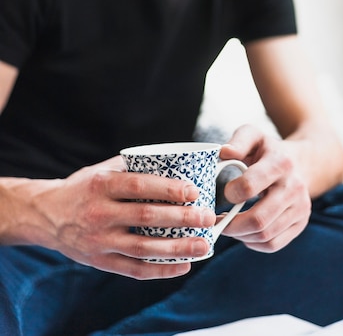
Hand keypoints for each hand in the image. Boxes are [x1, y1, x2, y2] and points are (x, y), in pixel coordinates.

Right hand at [29, 156, 215, 278]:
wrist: (45, 215)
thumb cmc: (82, 187)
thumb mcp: (101, 170)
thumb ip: (132, 167)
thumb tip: (173, 161)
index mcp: (101, 185)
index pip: (139, 186)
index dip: (168, 189)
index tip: (193, 191)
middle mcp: (99, 213)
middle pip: (146, 218)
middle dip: (181, 218)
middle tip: (207, 217)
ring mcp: (99, 240)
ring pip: (143, 248)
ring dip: (178, 248)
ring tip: (203, 246)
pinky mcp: (100, 261)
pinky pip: (134, 270)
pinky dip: (160, 270)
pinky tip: (183, 266)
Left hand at [218, 125, 310, 251]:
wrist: (301, 162)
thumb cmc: (268, 149)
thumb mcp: (253, 135)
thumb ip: (238, 141)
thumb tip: (224, 152)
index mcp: (280, 163)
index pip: (250, 186)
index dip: (230, 193)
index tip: (224, 192)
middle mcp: (294, 187)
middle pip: (258, 220)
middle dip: (231, 225)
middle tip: (217, 220)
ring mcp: (300, 208)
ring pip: (265, 236)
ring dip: (240, 235)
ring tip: (228, 225)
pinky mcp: (300, 223)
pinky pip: (273, 244)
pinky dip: (253, 243)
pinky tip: (243, 232)